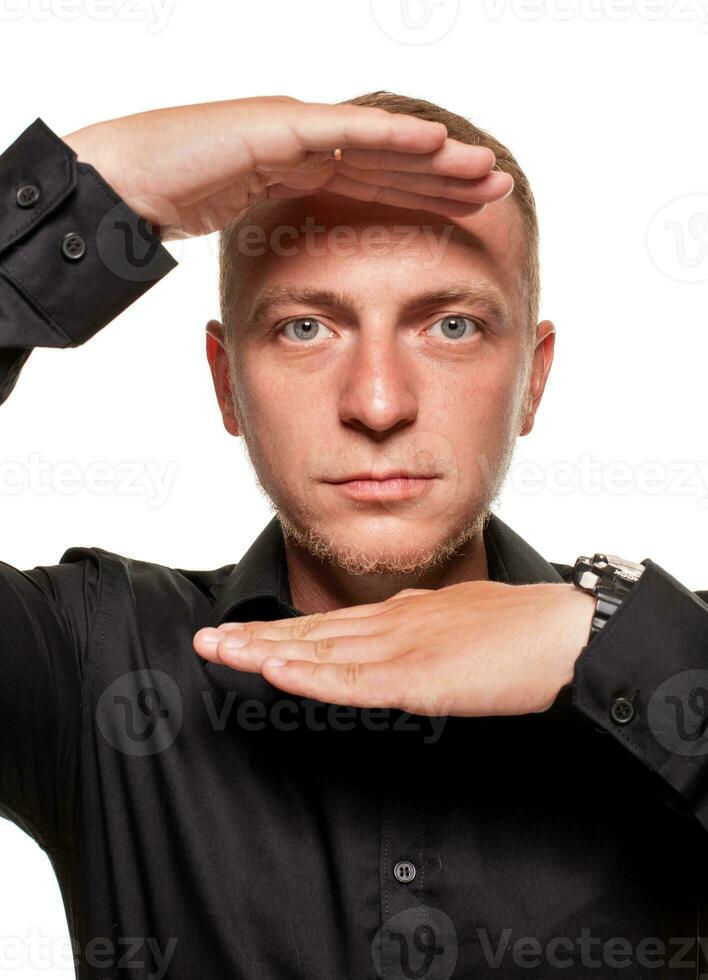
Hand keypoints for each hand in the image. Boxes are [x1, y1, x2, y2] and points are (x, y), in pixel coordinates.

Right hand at [61, 95, 513, 239]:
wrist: (120, 181)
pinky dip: (390, 138)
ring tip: (484, 168)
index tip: (472, 216)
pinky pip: (342, 133)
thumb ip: (282, 251)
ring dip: (435, 157)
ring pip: (379, 144)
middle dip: (446, 176)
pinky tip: (435, 145)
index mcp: (300, 178)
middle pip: (391, 165)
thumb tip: (310, 303)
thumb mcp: (244, 238)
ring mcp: (293, 131)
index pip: (377, 190)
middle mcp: (306, 150)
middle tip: (498, 186)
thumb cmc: (168, 210)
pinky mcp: (275, 124)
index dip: (427, 200)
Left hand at [193, 581, 595, 716]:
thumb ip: (426, 638)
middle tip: (206, 638)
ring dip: (263, 650)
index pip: (330, 626)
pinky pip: (352, 680)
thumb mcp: (462, 627)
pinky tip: (274, 671)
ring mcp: (401, 647)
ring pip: (319, 650)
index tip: (243, 635)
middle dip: (254, 636)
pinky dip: (309, 676)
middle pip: (311, 632)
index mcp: (404, 615)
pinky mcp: (417, 677)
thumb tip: (405, 650)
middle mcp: (392, 624)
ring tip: (217, 649)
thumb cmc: (524, 633)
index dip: (282, 630)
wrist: (565, 632)